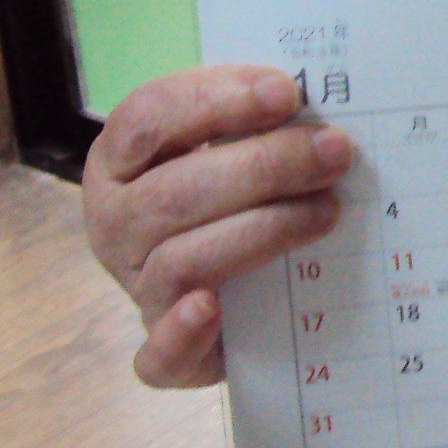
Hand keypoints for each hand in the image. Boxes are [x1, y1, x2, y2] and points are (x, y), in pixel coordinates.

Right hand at [81, 65, 352, 387]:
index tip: (285, 93)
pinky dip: (180, 335)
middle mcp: (114, 223)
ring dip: (262, 230)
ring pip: (182, 260)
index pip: (148, 118)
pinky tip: (212, 310)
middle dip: (263, 166)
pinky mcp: (164, 353)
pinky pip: (158, 355)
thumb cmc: (230, 196)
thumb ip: (258, 125)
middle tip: (334, 151)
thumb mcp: (232, 147)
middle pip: (174, 192)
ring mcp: (136, 287)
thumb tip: (318, 115)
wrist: (226, 291)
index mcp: (120, 161)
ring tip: (326, 210)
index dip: (214, 101)